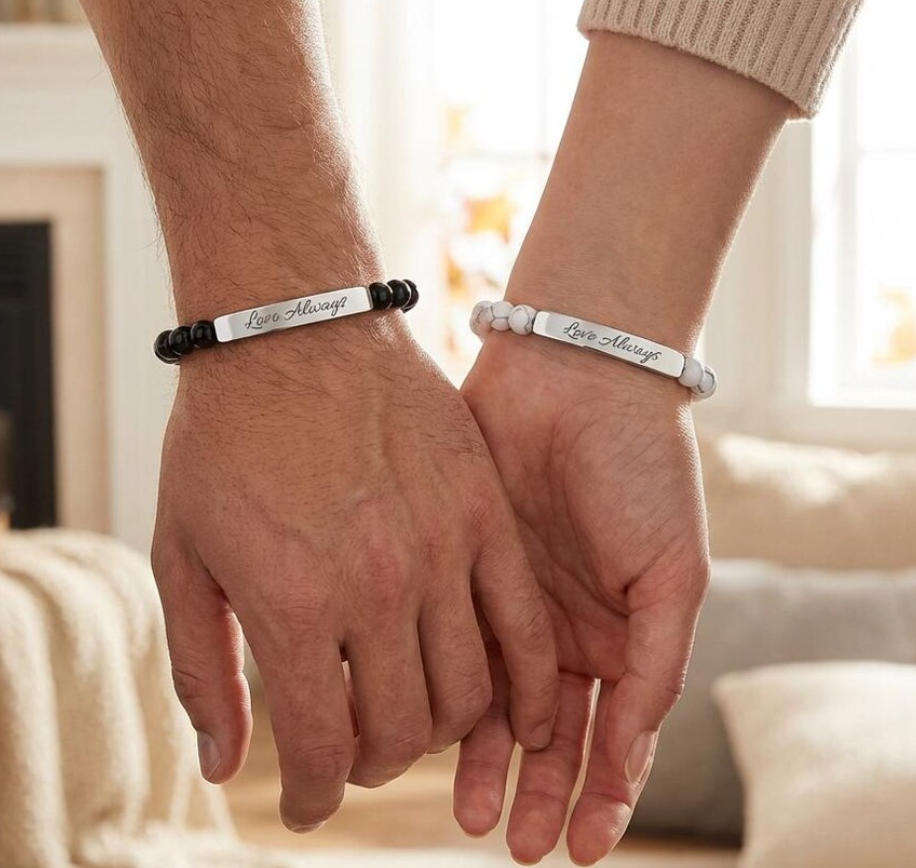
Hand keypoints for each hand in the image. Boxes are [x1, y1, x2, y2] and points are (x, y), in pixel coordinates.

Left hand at [151, 316, 557, 830]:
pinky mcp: (483, 514)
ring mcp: (441, 549)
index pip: (324, 750)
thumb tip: (222, 767)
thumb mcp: (183, 556)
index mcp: (295, 607)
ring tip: (411, 712)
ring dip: (438, 727)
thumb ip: (203, 670)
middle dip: (372, 764)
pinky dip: (523, 679)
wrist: (292, 332)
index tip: (311, 802)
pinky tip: (511, 701)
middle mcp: (377, 589)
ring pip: (468, 691)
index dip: (315, 795)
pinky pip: (522, 622)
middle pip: (402, 732)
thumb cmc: (225, 441)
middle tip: (354, 750)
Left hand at [454, 332, 708, 864]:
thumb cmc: (642, 469)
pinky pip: (453, 646)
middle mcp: (565, 626)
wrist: (575, 379)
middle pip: (550, 732)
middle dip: (537, 789)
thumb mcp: (674, 575)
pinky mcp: (461, 570)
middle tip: (514, 842)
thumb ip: (655, 667)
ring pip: (497, 702)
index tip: (576, 848)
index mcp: (624, 633)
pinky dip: (450, 694)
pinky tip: (435, 733)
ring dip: (489, 760)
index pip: (612, 735)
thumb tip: (626, 758)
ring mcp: (511, 602)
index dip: (599, 795)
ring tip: (470, 815)